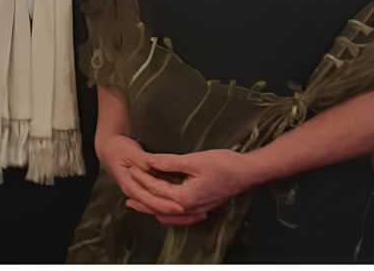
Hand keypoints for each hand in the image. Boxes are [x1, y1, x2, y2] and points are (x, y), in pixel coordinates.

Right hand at [97, 135, 205, 223]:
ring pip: (160, 208)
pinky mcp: (146, 190)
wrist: (109, 150)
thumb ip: (144, 161)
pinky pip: (160, 200)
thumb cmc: (119, 149)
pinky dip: (173, 203)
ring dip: (178, 212)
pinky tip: (189, 206)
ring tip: (197, 212)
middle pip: (158, 208)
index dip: (166, 204)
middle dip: (177, 213)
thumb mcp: (132, 152)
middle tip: (197, 213)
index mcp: (130, 186)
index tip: (182, 207)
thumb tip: (154, 168)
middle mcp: (136, 193)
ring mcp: (141, 193)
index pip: (150, 200)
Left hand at [134, 149, 255, 215]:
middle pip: (159, 207)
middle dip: (142, 199)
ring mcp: (197, 210)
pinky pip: (179, 214)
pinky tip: (163, 209)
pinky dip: (167, 212)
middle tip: (126, 194)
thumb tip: (149, 161)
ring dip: (152, 207)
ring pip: (168, 213)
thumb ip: (169, 163)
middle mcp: (190, 208)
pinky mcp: (202, 206)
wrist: (247, 173)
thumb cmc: (223, 164)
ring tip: (138, 203)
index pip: (156, 189)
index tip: (130, 168)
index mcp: (185, 197)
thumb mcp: (193, 160)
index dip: (142, 177)